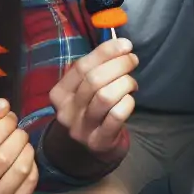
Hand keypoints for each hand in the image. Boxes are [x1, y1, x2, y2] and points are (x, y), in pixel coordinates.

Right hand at [49, 36, 137, 160]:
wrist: (90, 149)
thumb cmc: (92, 110)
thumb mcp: (86, 90)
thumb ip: (97, 68)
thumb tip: (120, 45)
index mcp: (60, 93)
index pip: (81, 66)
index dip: (106, 52)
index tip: (126, 44)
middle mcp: (66, 111)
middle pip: (94, 80)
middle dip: (119, 65)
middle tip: (133, 61)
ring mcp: (81, 128)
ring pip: (105, 97)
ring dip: (125, 84)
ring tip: (132, 83)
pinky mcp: (98, 141)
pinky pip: (116, 116)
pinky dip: (127, 103)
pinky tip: (130, 100)